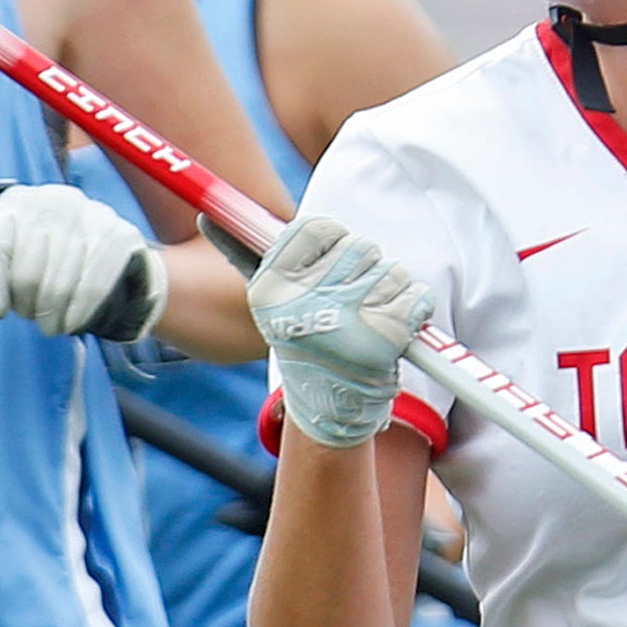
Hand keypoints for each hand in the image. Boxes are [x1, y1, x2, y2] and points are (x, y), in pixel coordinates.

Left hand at [0, 184, 165, 339]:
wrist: (116, 256)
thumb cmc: (51, 262)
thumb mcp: (11, 262)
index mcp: (17, 202)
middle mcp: (54, 200)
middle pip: (26, 273)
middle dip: (27, 305)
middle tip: (32, 314)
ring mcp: (91, 215)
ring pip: (59, 286)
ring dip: (52, 316)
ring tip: (52, 323)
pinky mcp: (120, 236)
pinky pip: (93, 289)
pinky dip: (79, 314)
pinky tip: (74, 320)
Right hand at [249, 217, 432, 448]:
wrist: (328, 409)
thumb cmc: (303, 341)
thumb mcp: (270, 302)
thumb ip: (249, 254)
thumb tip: (209, 216)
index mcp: (273, 286)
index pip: (317, 227)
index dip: (334, 241)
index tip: (332, 263)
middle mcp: (306, 300)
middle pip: (361, 246)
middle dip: (365, 271)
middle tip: (350, 306)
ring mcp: (346, 319)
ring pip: (392, 271)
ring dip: (391, 294)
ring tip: (368, 322)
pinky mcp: (383, 337)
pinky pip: (417, 295)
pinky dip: (415, 311)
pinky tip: (394, 333)